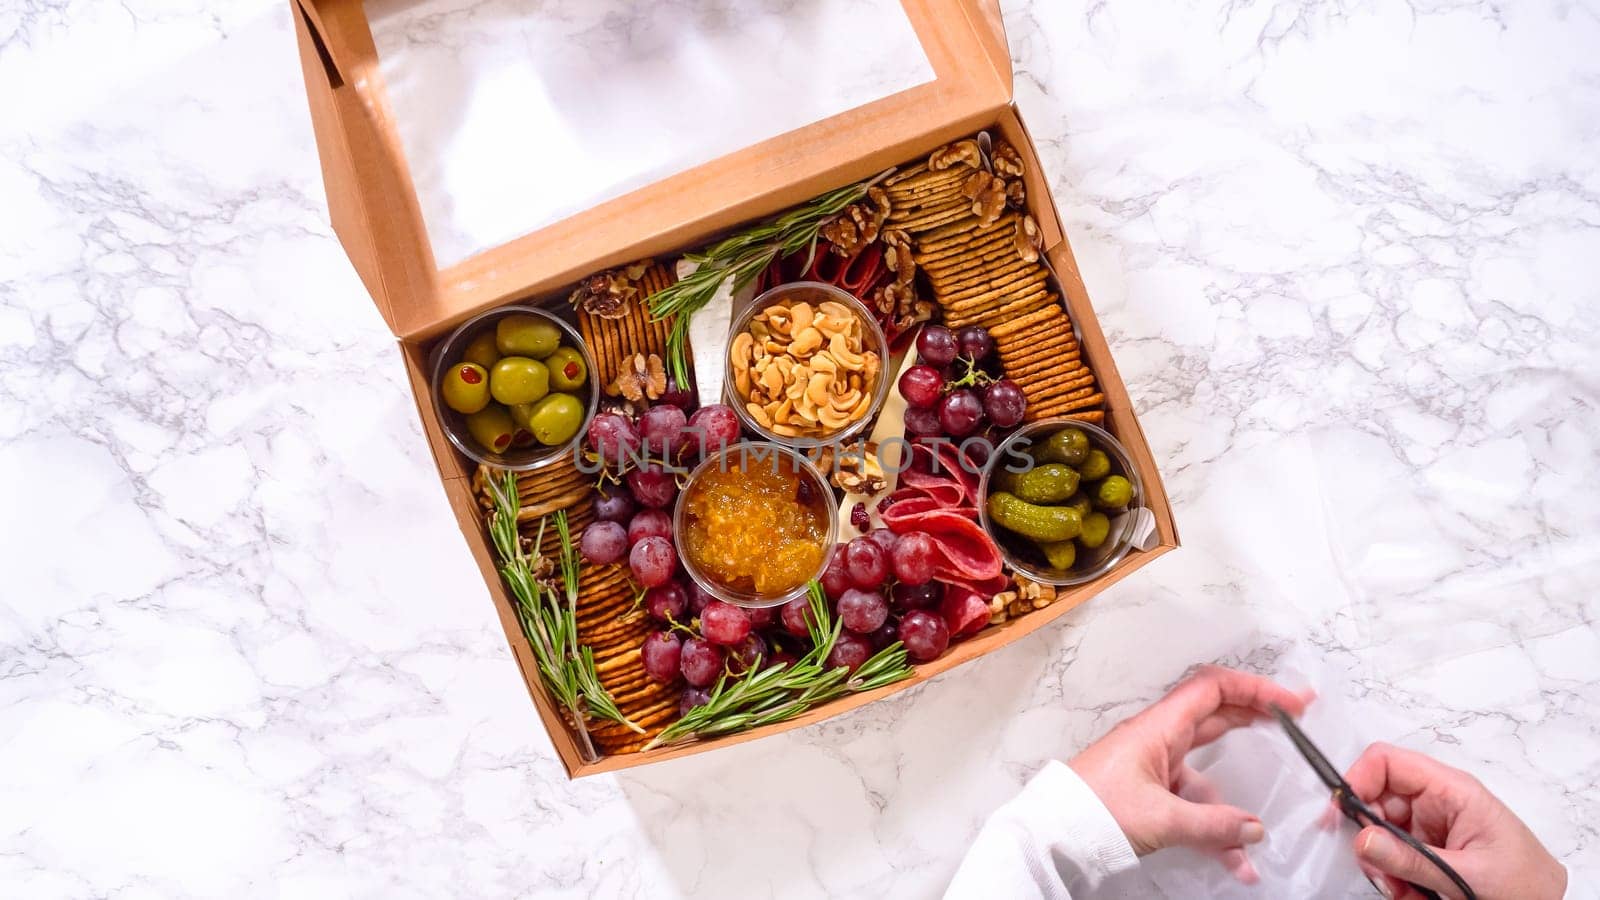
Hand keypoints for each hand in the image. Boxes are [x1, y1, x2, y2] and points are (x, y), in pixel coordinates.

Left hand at [1068, 665, 1313, 881]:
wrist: (1051, 833)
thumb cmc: (1091, 810)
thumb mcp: (1158, 818)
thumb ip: (1211, 826)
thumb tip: (1253, 830)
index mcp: (1158, 728)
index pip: (1212, 689)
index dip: (1253, 688)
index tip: (1290, 701)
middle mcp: (1158, 739)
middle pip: (1215, 717)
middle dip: (1256, 718)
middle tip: (1295, 723)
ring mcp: (1154, 766)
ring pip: (1207, 770)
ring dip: (1233, 798)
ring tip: (1259, 828)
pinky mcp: (1149, 792)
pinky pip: (1191, 802)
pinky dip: (1212, 825)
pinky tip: (1230, 857)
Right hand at [1343, 742, 1566, 899]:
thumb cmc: (1526, 884)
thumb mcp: (1468, 874)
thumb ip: (1412, 859)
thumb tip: (1362, 838)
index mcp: (1452, 790)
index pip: (1388, 762)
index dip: (1358, 780)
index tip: (1341, 815)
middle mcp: (1436, 802)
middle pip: (1375, 800)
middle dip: (1369, 836)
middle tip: (1378, 870)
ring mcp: (1428, 825)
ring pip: (1379, 832)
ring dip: (1381, 864)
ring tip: (1403, 890)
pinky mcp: (1426, 848)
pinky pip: (1391, 855)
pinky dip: (1392, 877)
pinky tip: (1411, 893)